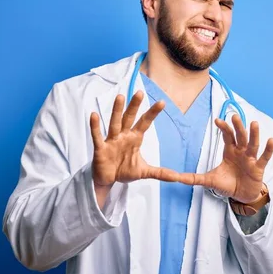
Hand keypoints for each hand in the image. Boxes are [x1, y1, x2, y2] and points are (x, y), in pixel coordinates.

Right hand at [89, 90, 181, 206]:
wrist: (107, 180)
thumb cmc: (124, 170)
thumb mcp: (145, 172)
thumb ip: (162, 173)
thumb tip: (179, 177)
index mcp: (134, 138)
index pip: (145, 123)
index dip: (152, 113)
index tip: (162, 102)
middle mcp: (123, 136)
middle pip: (129, 118)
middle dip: (134, 106)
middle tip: (140, 92)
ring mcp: (111, 141)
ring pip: (115, 123)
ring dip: (117, 111)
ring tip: (120, 97)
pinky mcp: (101, 149)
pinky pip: (97, 136)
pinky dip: (95, 127)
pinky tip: (94, 115)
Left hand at [179, 114, 272, 203]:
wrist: (241, 196)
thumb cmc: (227, 183)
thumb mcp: (209, 180)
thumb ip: (194, 177)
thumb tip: (175, 177)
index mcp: (230, 151)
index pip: (227, 136)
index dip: (224, 128)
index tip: (217, 120)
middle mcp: (241, 152)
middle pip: (240, 136)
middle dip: (238, 127)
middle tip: (234, 116)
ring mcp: (251, 159)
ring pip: (252, 144)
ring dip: (254, 134)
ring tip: (254, 123)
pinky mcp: (259, 168)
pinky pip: (264, 157)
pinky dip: (268, 149)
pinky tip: (271, 140)